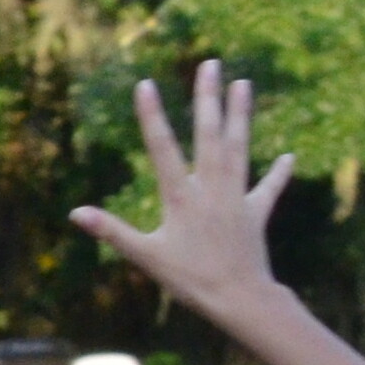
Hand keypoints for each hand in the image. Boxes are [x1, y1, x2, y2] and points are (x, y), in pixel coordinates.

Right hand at [69, 59, 295, 323]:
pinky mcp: (255, 214)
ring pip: (240, 149)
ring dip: (241, 115)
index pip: (163, 148)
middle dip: (208, 99)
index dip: (152, 116)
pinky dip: (278, 173)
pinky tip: (288, 157)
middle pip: (210, 135)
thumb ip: (112, 231)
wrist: (240, 299)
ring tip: (244, 84)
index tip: (146, 84)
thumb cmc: (189, 280)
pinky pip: (267, 189)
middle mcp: (211, 190)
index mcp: (181, 197)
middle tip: (211, 64)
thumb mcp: (145, 257)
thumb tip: (76, 213)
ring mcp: (236, 199)